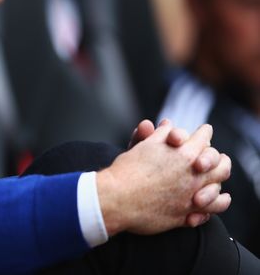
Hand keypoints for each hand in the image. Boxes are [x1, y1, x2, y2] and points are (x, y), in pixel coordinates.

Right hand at [97, 122, 230, 235]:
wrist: (118, 198)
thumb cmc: (127, 170)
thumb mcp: (143, 146)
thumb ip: (160, 135)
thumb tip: (168, 124)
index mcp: (184, 153)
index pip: (204, 138)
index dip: (204, 133)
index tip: (204, 131)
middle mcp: (194, 175)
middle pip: (219, 163)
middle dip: (218, 158)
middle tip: (217, 157)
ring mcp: (193, 196)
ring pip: (218, 188)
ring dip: (219, 181)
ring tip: (217, 179)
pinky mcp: (187, 214)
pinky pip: (211, 210)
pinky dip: (214, 204)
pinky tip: (212, 201)